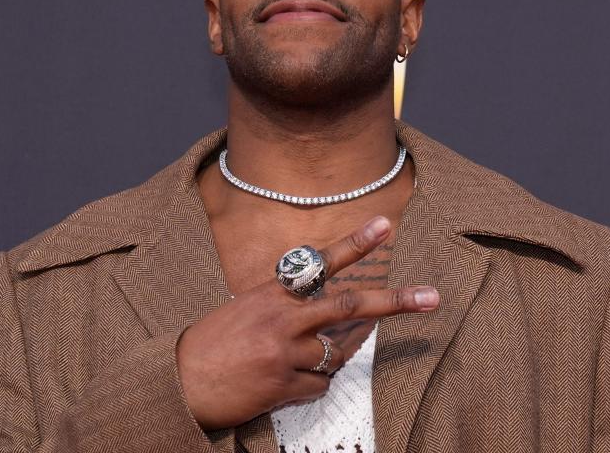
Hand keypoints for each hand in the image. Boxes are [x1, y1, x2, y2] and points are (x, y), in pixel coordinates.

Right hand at [175, 216, 439, 430]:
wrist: (179, 383)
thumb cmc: (211, 344)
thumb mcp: (245, 309)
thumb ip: (284, 305)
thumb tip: (324, 315)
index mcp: (271, 294)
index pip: (320, 262)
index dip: (355, 242)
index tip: (385, 224)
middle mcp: (282, 319)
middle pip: (349, 306)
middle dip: (394, 301)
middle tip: (430, 297)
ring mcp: (284, 353)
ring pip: (336, 354)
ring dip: (329, 358)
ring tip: (295, 361)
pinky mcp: (283, 385)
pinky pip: (319, 385)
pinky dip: (310, 385)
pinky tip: (283, 384)